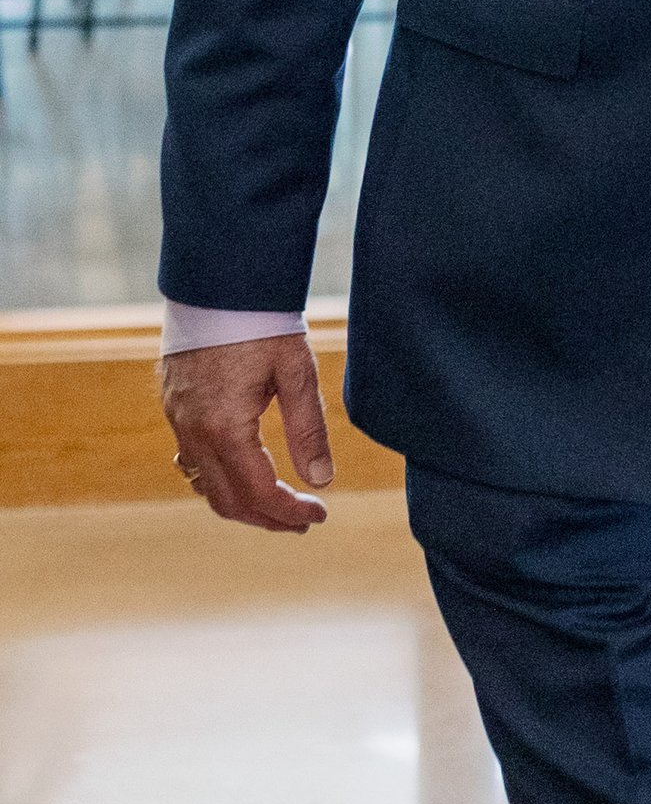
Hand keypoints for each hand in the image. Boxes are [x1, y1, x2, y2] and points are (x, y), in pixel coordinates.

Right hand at [159, 334, 333, 532]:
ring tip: (279, 505)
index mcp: (225, 427)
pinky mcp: (175, 409)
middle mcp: (194, 432)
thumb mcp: (296, 373)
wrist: (217, 282)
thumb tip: (322, 480)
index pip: (258, 492)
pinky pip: (192, 463)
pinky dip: (220, 480)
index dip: (290, 512)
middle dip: (267, 518)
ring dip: (242, 504)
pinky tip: (245, 475)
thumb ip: (308, 429)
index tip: (319, 516)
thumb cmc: (262, 322)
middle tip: (304, 522)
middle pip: (228, 500)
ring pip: (206, 486)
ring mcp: (178, 421)